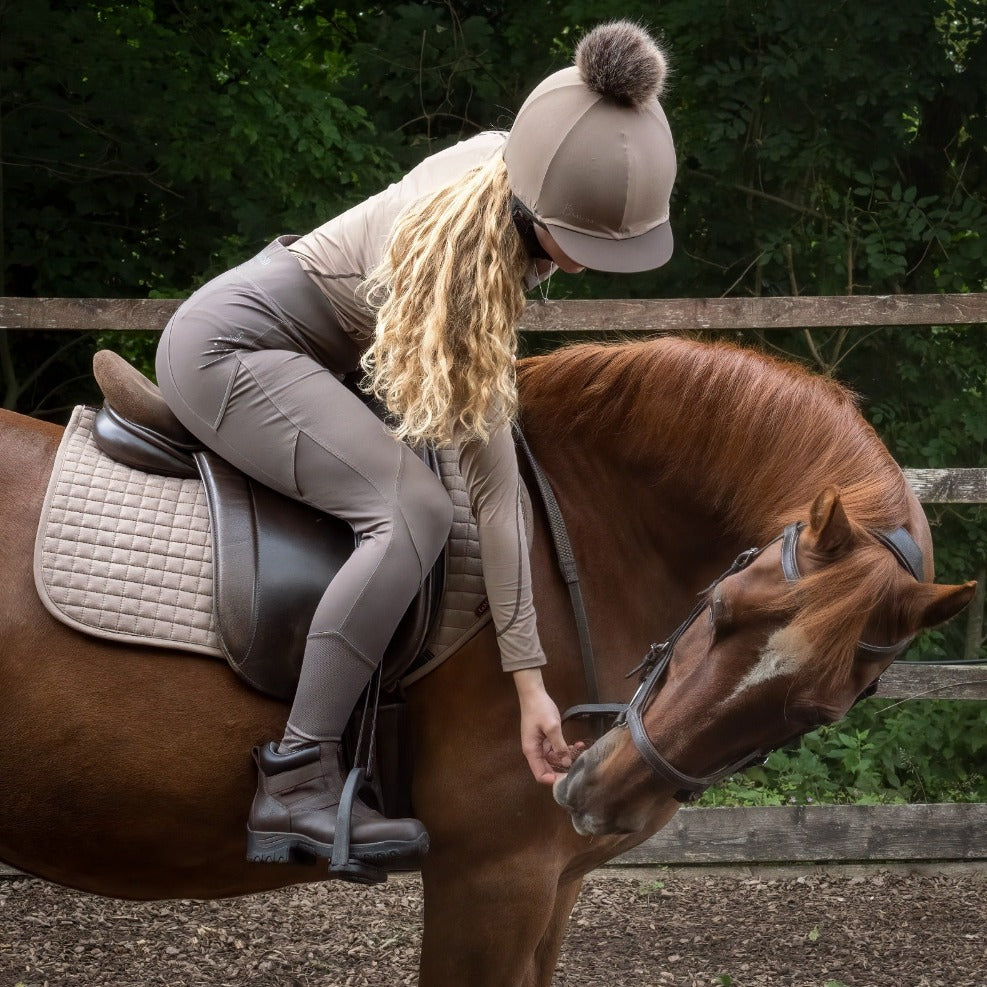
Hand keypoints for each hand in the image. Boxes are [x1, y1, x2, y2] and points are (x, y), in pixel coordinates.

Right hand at [512, 668, 583, 784]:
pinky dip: (566, 748)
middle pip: (548, 769)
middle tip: (578, 770)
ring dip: (567, 757)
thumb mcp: (552, 727)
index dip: (552, 780)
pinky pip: (557, 749)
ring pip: (555, 759)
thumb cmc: (539, 709)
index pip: (540, 774)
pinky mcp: (546, 738)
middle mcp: (535, 751)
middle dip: (563, 770)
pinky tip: (578, 744)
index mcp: (532, 751)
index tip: (567, 780)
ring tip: (581, 751)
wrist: (534, 693)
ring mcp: (541, 744)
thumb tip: (567, 763)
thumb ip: (560, 745)